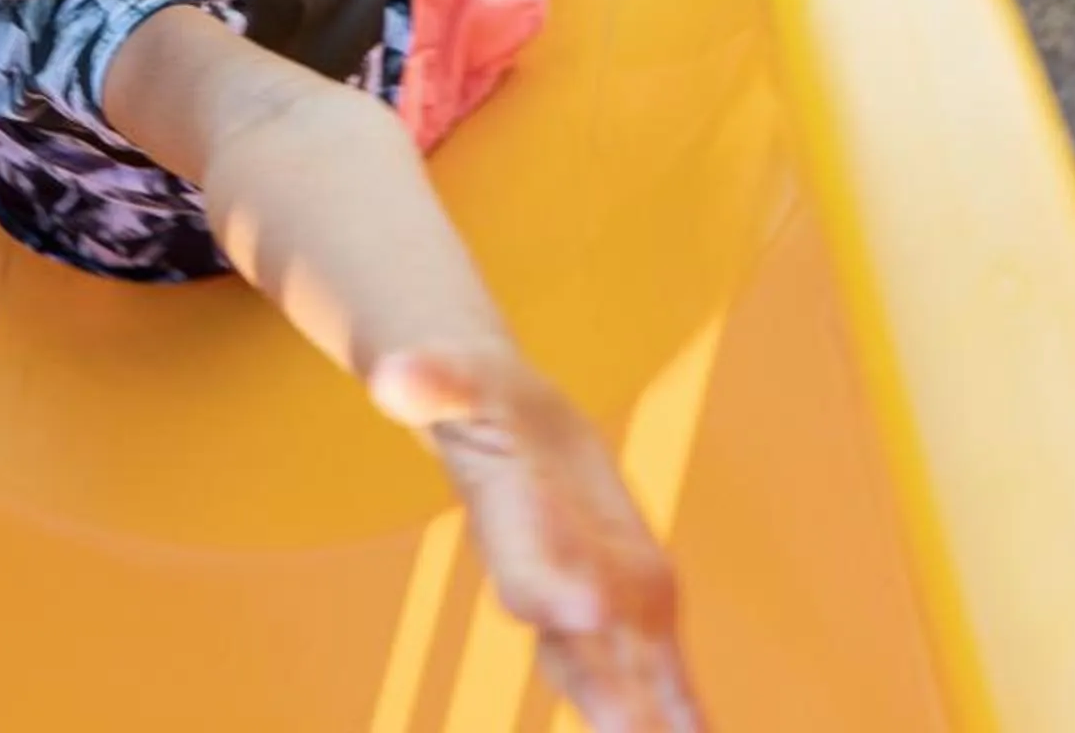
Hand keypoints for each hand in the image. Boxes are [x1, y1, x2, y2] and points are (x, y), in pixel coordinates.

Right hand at [373, 348, 702, 731]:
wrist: (498, 419)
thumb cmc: (469, 394)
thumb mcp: (453, 377)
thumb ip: (431, 383)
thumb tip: (393, 378)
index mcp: (508, 525)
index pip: (525, 568)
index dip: (551, 590)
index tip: (586, 611)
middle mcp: (544, 577)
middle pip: (570, 644)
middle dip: (600, 688)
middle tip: (632, 730)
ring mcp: (591, 594)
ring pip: (618, 668)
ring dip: (644, 713)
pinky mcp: (632, 595)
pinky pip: (658, 661)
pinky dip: (681, 705)